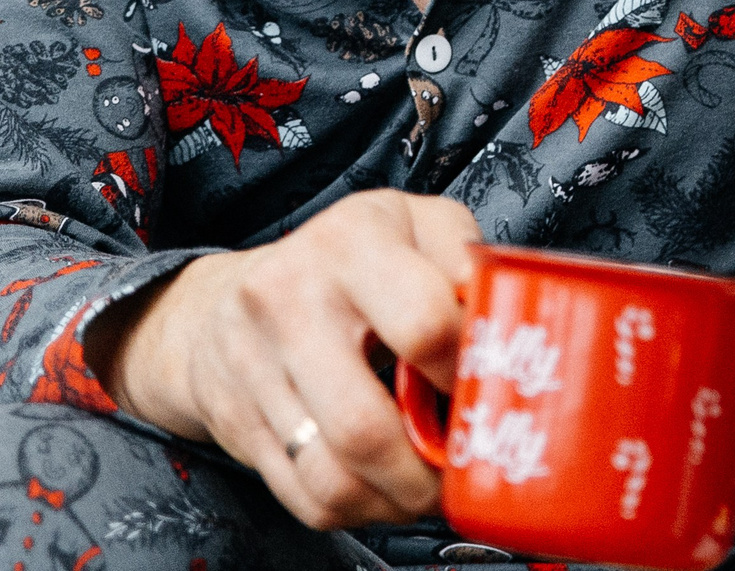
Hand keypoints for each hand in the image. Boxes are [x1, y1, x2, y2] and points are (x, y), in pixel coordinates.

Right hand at [91, 189, 479, 528]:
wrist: (222, 301)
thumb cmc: (342, 262)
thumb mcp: (414, 224)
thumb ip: (466, 262)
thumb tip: (513, 326)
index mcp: (351, 245)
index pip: (424, 326)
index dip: (468, 374)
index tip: (485, 390)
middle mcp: (290, 302)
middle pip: (365, 426)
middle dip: (428, 470)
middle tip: (462, 469)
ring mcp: (254, 367)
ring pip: (333, 476)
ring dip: (394, 500)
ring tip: (424, 486)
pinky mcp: (237, 425)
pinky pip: (306, 497)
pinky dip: (356, 509)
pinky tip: (380, 488)